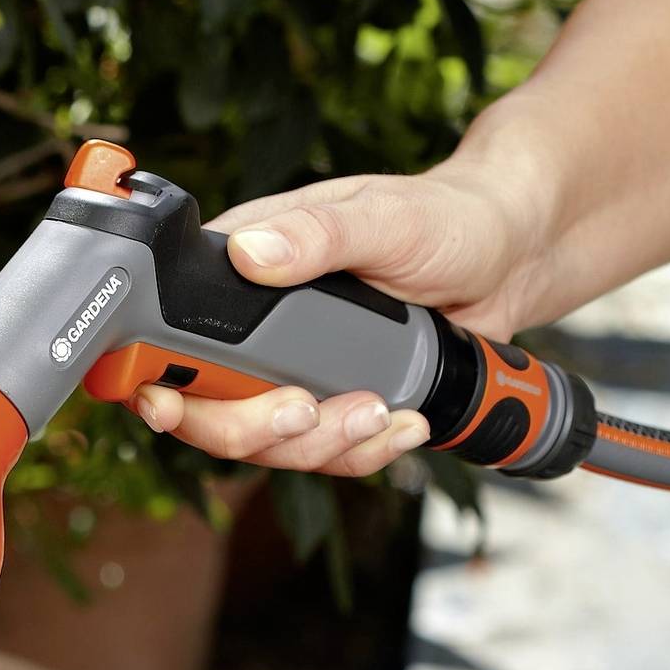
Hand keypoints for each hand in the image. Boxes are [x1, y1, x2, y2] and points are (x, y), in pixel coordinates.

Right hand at [129, 161, 544, 476]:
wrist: (511, 254)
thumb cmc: (449, 216)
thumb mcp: (385, 217)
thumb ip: (318, 235)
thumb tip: (251, 255)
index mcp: (247, 271)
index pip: (170, 335)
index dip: (158, 379)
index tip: (170, 404)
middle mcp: (261, 327)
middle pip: (211, 410)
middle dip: (255, 427)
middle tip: (306, 409)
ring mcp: (297, 371)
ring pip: (271, 444)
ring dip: (323, 445)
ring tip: (380, 412)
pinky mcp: (338, 401)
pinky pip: (327, 453)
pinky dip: (364, 452)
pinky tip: (403, 426)